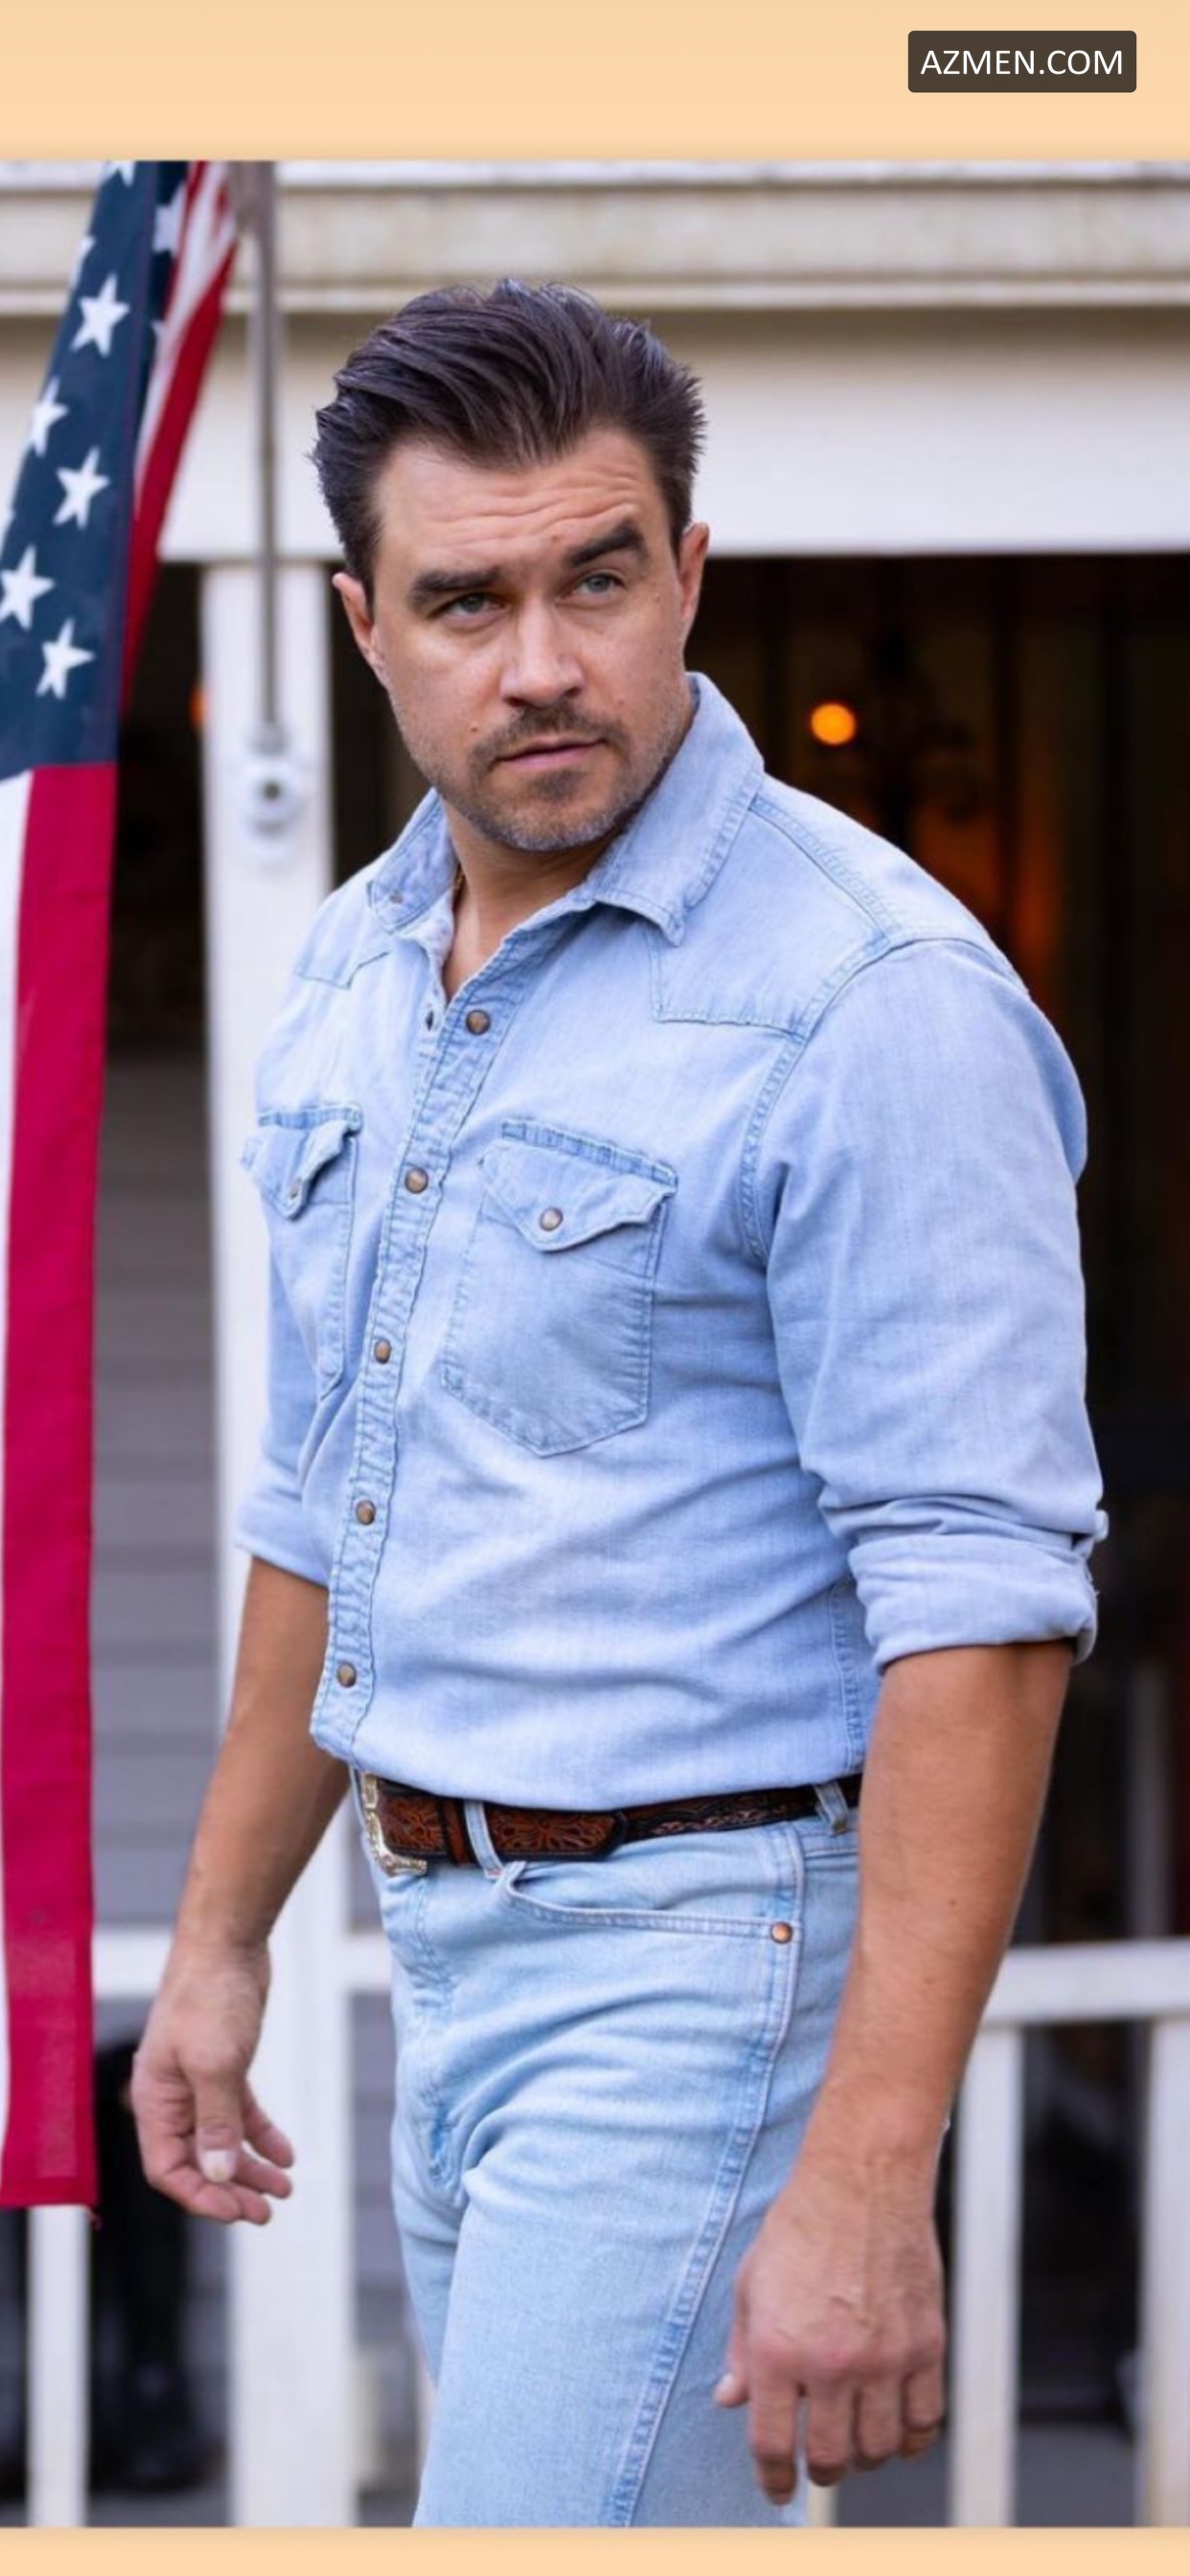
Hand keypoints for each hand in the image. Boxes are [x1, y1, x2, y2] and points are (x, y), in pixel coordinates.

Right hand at [131, 1942, 294, 2225]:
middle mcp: (172, 2097)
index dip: (200, 2196)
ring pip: (221, 2141)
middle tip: (267, 2212)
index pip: (167, 2169)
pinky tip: (286, 2154)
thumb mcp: (215, 2064)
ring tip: (284, 2190)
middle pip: (196, 2161)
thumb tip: (216, 2176)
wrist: (228, 1941)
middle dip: (230, 2190)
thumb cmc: (210, 1997)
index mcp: (155, 2100)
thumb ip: (215, 2123)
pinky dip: (260, 2135)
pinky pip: (238, 2113)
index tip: (238, 2212)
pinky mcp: (224, 2065)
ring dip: (249, 2168)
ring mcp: (198, 2081)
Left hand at [714, 2143, 945, 2506]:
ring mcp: (884, 2357)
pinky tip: (898, 2430)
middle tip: (821, 2462)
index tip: (777, 2488)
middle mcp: (831, 2363)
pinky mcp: (926, 2345)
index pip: (772, 2444)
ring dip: (865, 2456)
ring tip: (858, 2442)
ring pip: (878, 2447)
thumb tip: (730, 2399)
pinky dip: (911, 2438)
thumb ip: (740, 2349)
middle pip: (831, 2457)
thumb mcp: (750, 2284)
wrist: (863, 2181)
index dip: (772, 2478)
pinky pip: (924, 2420)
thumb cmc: (801, 2225)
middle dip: (822, 2470)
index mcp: (778, 2350)